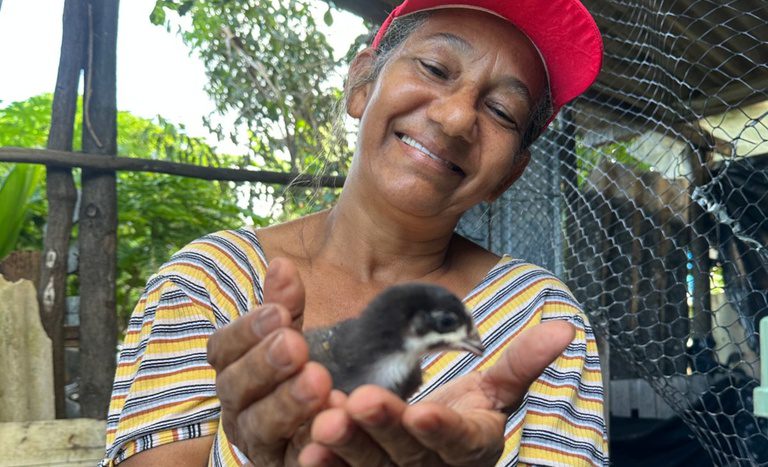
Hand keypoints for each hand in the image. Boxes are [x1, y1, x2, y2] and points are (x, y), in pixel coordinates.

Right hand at [206, 258, 333, 465]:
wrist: (337, 416)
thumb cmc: (306, 368)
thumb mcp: (296, 333)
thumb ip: (286, 305)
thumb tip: (281, 264)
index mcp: (234, 369)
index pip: (222, 349)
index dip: (246, 330)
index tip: (279, 314)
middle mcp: (238, 407)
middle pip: (236, 388)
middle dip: (264, 365)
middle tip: (295, 345)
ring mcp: (260, 442)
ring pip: (261, 427)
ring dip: (287, 404)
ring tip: (319, 380)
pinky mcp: (285, 465)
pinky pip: (295, 458)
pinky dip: (312, 442)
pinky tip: (336, 418)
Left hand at [298, 320, 575, 466]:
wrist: (437, 446)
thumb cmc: (468, 414)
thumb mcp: (496, 390)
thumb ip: (523, 362)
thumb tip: (566, 328)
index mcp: (471, 446)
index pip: (459, 440)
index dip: (443, 429)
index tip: (424, 412)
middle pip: (409, 453)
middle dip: (385, 429)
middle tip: (359, 402)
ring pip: (374, 466)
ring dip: (348, 447)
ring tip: (324, 422)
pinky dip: (328, 466)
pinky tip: (305, 450)